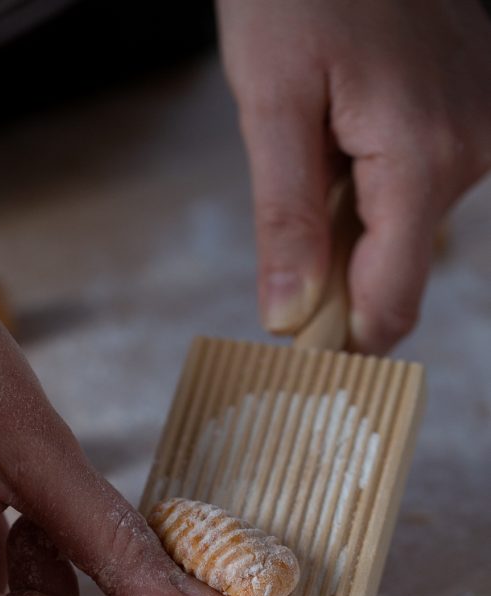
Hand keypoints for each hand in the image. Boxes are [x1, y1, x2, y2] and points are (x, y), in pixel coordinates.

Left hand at [217, 0, 490, 351]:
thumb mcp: (270, 103)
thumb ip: (286, 219)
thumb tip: (289, 317)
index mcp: (421, 158)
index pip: (390, 303)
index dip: (341, 339)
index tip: (296, 348)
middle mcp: (471, 152)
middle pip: (396, 268)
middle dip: (337, 264)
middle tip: (295, 196)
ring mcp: (483, 130)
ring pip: (406, 227)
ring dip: (354, 215)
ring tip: (322, 141)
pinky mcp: (478, 114)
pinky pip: (420, 185)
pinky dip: (377, 183)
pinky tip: (350, 128)